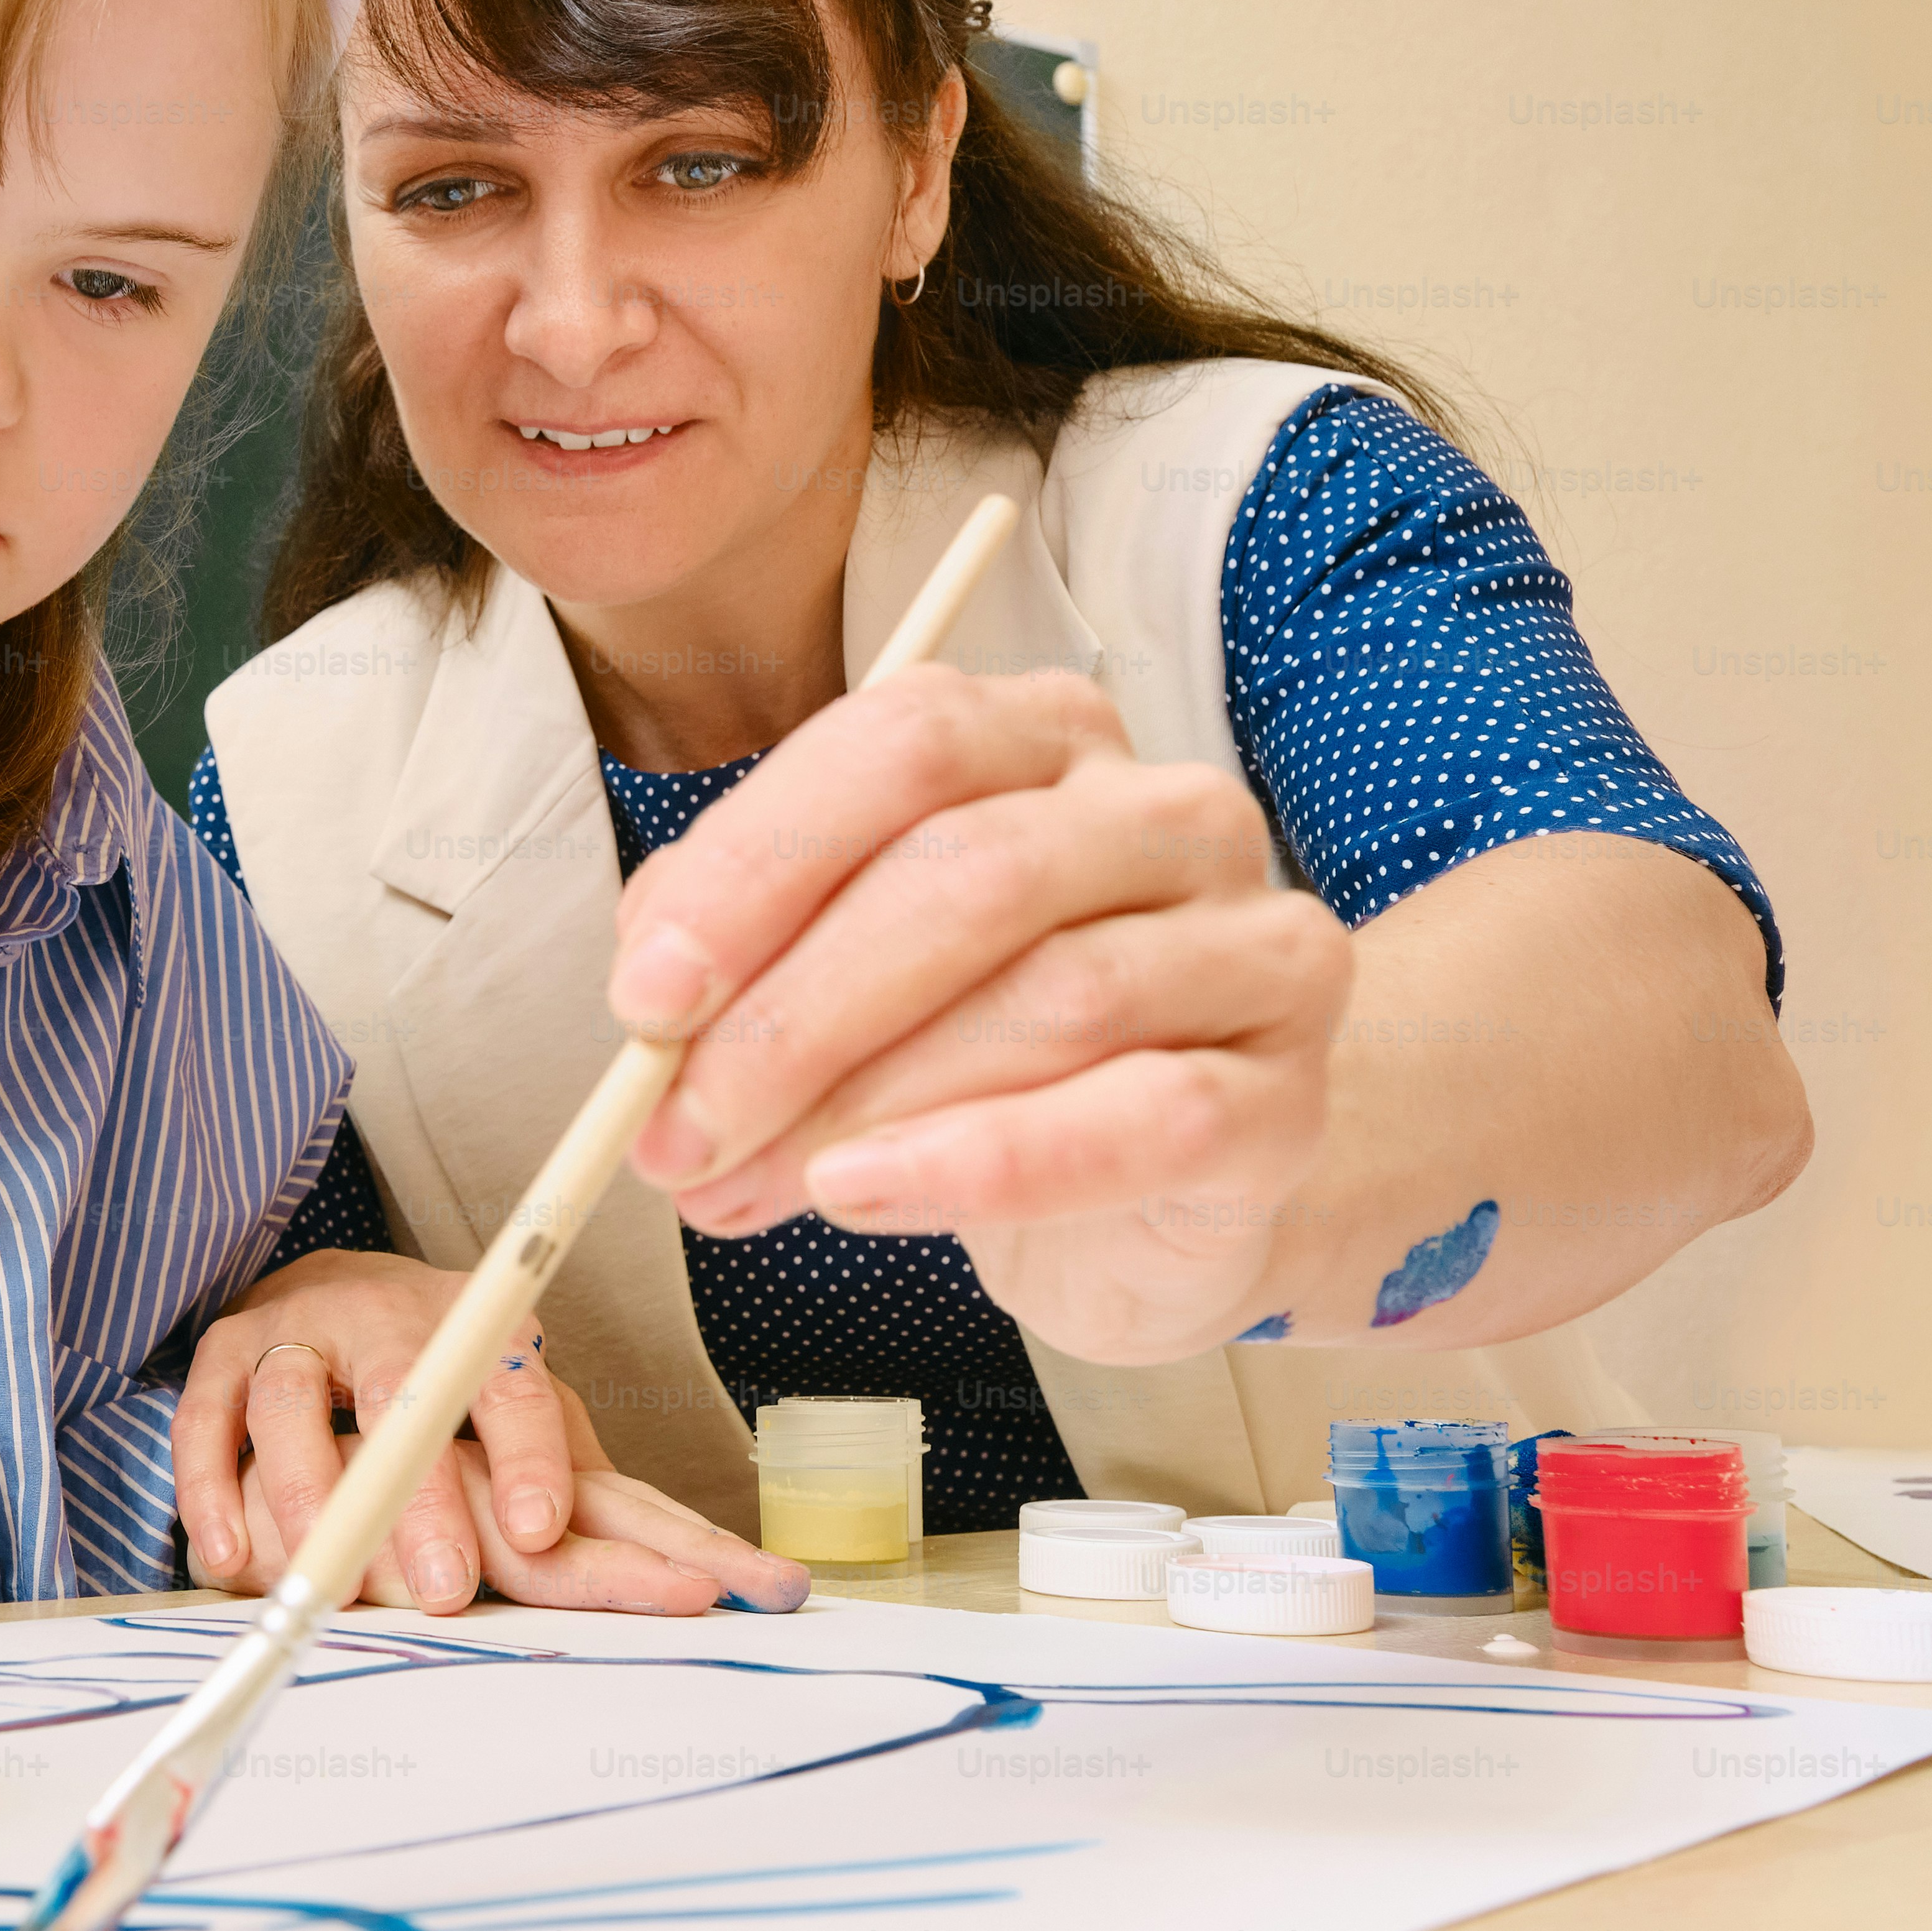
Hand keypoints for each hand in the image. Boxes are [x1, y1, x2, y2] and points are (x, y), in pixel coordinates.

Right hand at [171, 1250, 575, 1611]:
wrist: (344, 1291)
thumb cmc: (449, 1375)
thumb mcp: (525, 1408)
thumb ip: (579, 1475)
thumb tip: (694, 1561)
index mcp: (478, 1331)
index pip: (511, 1388)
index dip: (527, 1456)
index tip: (538, 1530)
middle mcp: (387, 1317)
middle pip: (402, 1399)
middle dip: (423, 1498)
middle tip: (448, 1587)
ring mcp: (300, 1329)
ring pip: (293, 1405)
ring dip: (309, 1497)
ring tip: (333, 1586)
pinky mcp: (228, 1353)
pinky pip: (207, 1416)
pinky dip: (212, 1485)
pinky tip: (229, 1557)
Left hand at [610, 665, 1353, 1364]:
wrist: (1158, 1192)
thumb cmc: (985, 1054)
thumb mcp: (847, 971)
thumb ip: (749, 952)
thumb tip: (652, 1005)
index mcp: (1047, 736)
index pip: (902, 745)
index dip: (759, 867)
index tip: (645, 997)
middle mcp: (1168, 812)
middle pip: (968, 872)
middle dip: (789, 1017)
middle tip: (671, 1133)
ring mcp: (1252, 946)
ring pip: (1050, 998)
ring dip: (860, 1105)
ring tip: (736, 1188)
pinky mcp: (1286, 1097)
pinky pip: (1144, 1118)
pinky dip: (985, 1164)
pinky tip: (864, 1195)